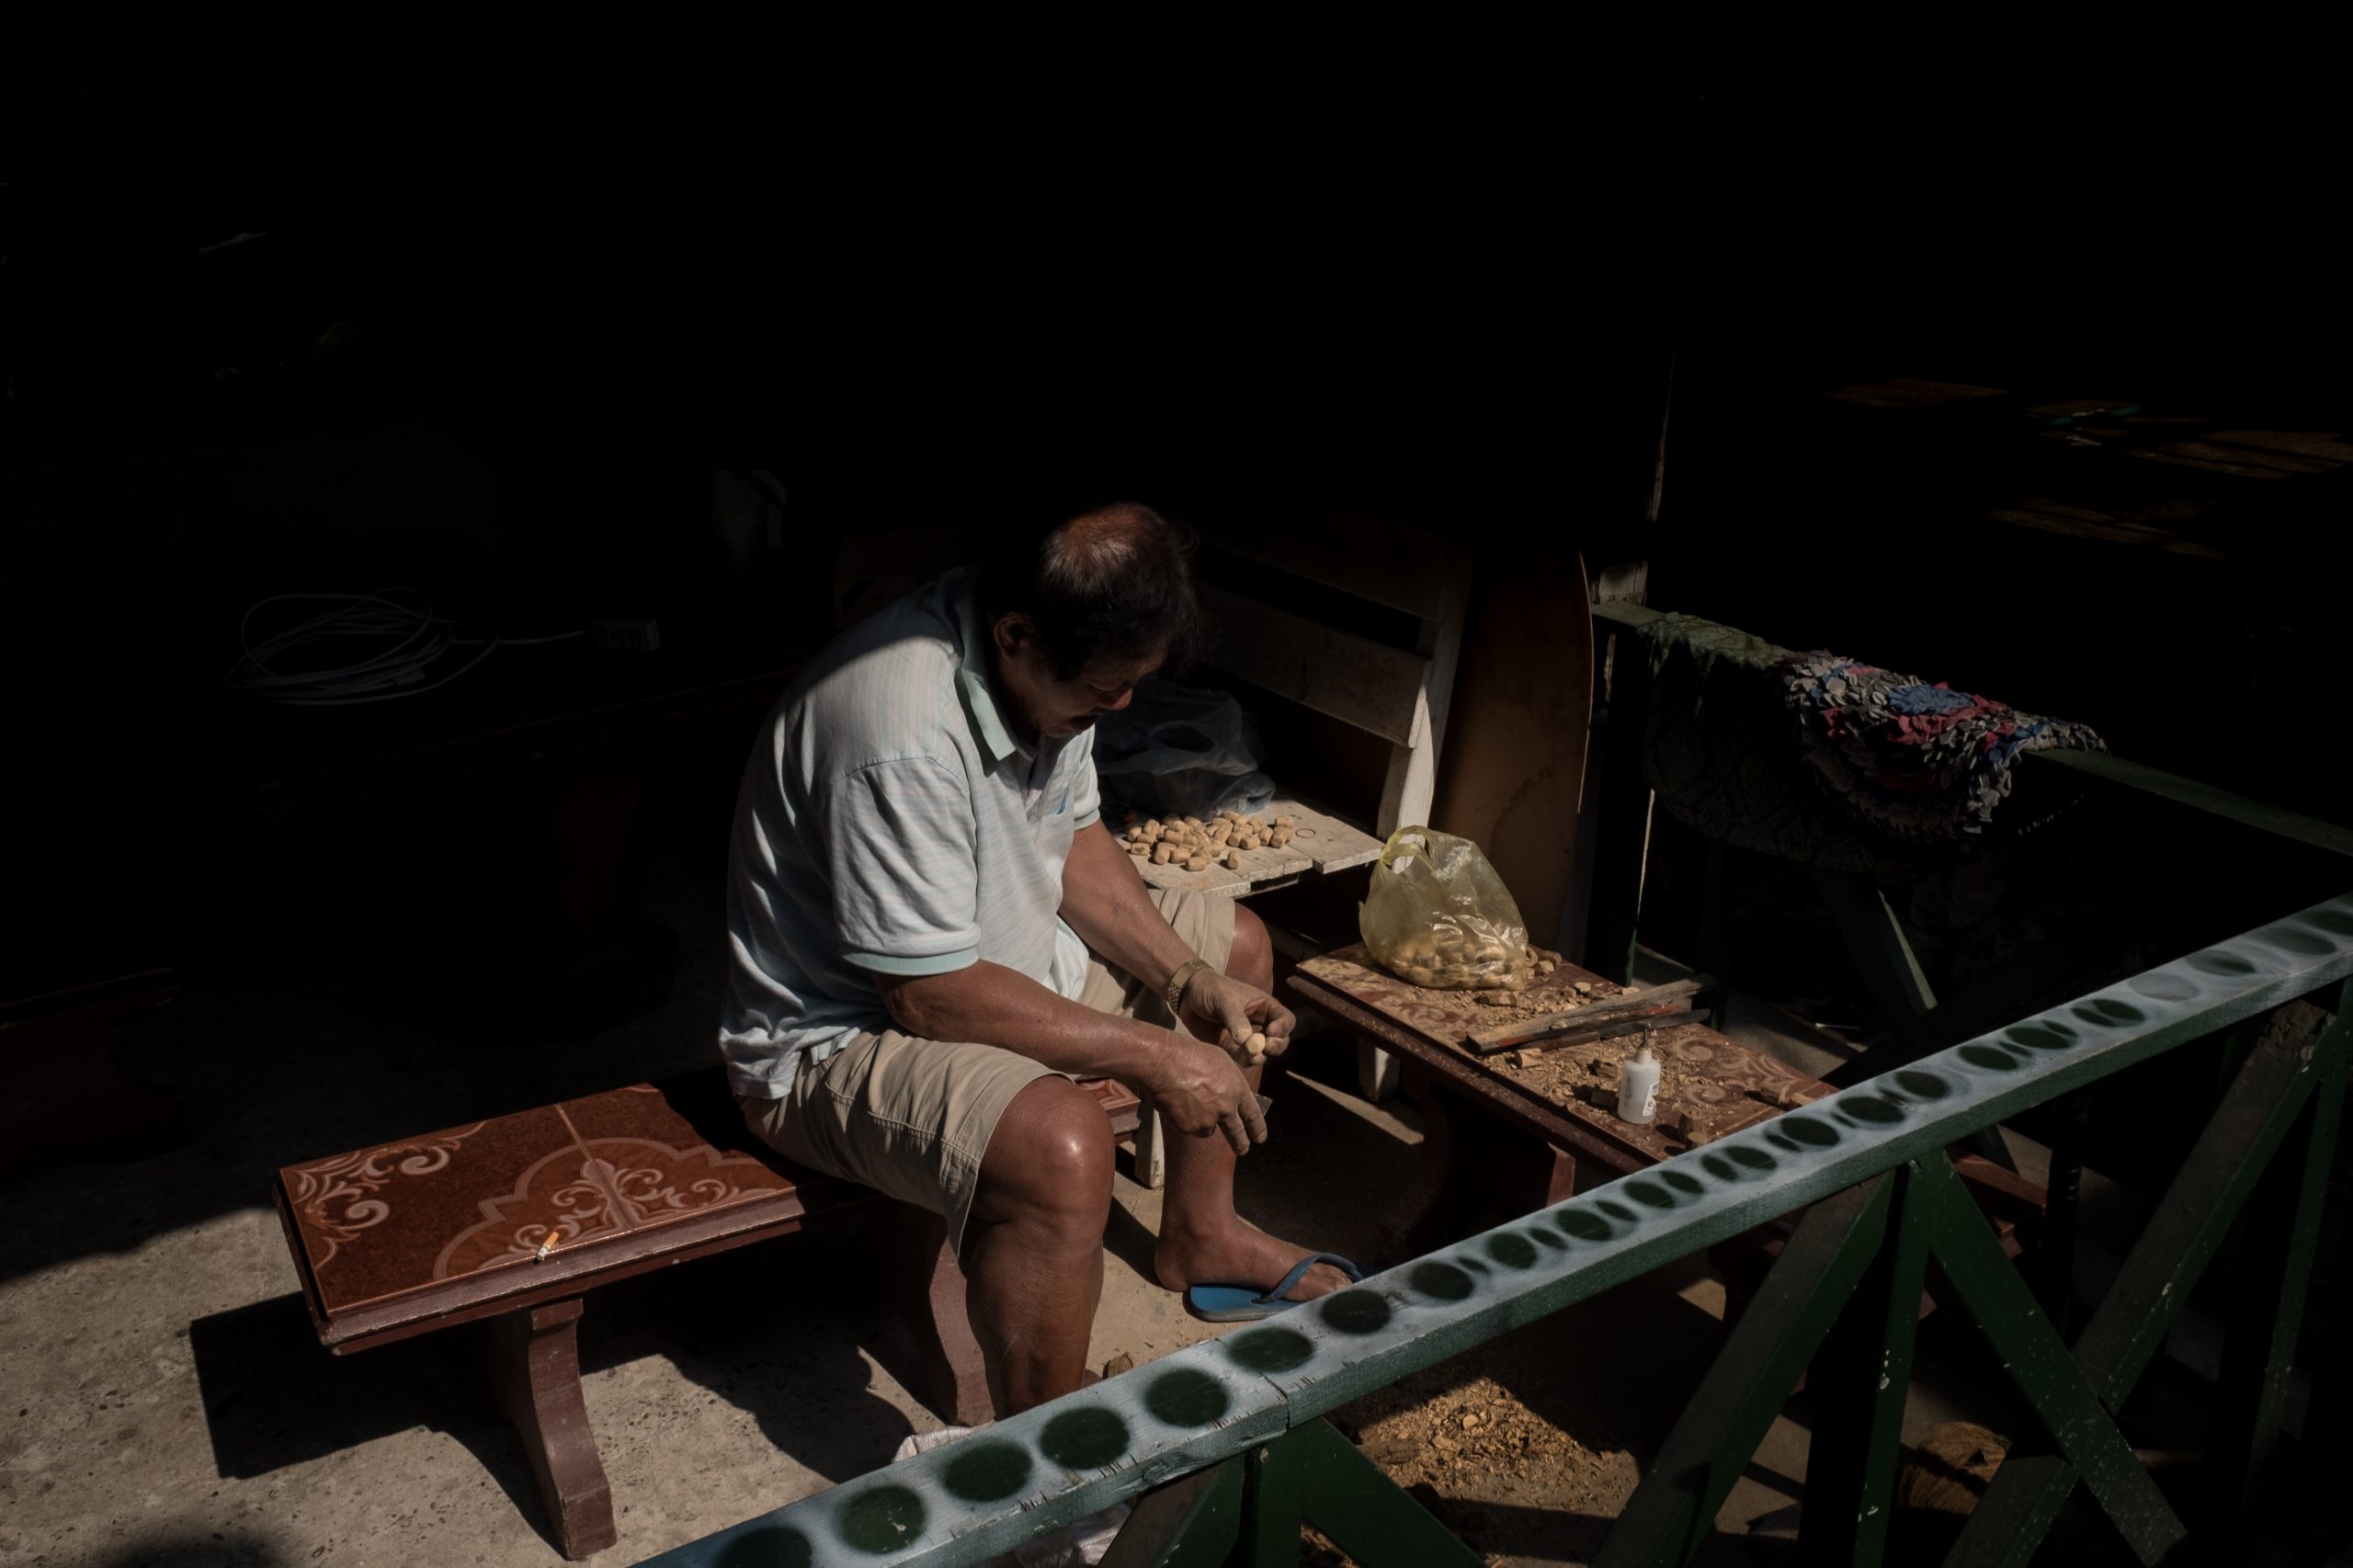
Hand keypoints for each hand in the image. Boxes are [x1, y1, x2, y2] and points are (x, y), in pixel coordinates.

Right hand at [1140, 1034, 1268, 1155]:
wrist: (1166, 1062)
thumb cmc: (1191, 1054)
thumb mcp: (1220, 1061)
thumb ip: (1227, 1081)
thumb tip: (1227, 1092)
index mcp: (1237, 1089)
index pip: (1253, 1114)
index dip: (1258, 1127)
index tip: (1259, 1138)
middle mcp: (1226, 1108)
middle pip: (1237, 1133)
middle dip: (1241, 1144)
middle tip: (1243, 1149)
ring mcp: (1208, 1120)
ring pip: (1208, 1129)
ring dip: (1202, 1122)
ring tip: (1188, 1101)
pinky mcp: (1190, 1127)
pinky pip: (1188, 1127)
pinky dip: (1184, 1120)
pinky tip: (1176, 1102)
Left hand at [1178, 969, 1297, 1060]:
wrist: (1187, 996)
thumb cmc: (1210, 989)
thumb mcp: (1224, 999)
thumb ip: (1235, 1019)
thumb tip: (1246, 1041)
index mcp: (1264, 1006)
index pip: (1285, 1020)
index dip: (1283, 1028)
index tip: (1271, 1032)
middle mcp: (1260, 1023)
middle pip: (1280, 1040)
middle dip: (1276, 1046)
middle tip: (1265, 1048)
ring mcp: (1247, 1037)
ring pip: (1264, 1052)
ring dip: (1261, 1056)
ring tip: (1253, 1055)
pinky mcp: (1232, 1048)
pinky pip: (1245, 1059)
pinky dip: (1247, 1061)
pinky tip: (1243, 1058)